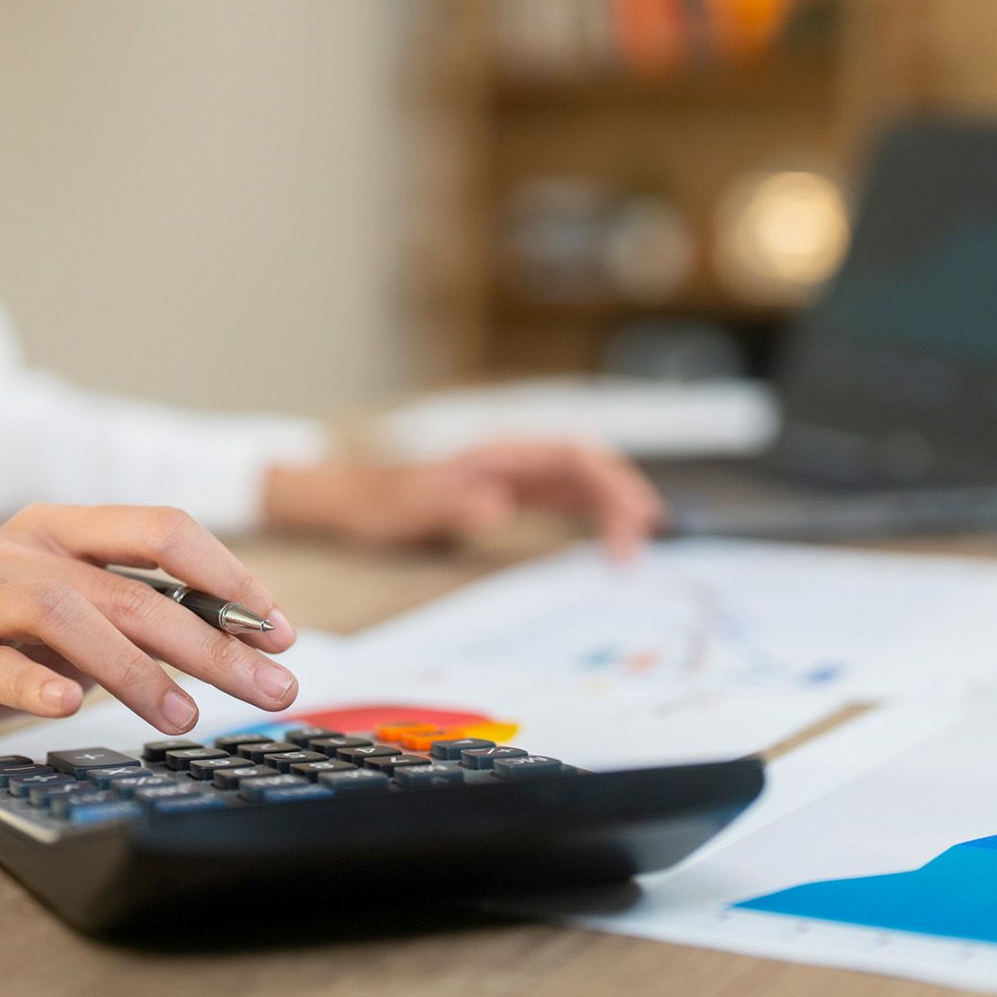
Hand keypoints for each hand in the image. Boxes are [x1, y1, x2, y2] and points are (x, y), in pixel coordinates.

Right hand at [0, 505, 297, 767]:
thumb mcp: (74, 624)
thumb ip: (139, 617)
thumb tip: (244, 637)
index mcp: (60, 529)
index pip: (160, 530)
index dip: (228, 576)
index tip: (279, 629)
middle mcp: (16, 549)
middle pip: (128, 587)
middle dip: (209, 641)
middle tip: (268, 686)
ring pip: (64, 615)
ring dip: (134, 669)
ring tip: (183, 716)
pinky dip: (37, 685)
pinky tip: (72, 708)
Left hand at [262, 441, 665, 560]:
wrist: (352, 498)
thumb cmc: (378, 503)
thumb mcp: (406, 510)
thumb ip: (450, 506)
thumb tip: (499, 507)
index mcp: (496, 453)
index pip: (572, 455)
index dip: (609, 485)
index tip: (626, 528)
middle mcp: (512, 456)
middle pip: (587, 464)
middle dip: (623, 496)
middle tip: (645, 543)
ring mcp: (515, 472)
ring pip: (583, 479)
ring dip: (615, 505)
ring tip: (643, 541)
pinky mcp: (513, 491)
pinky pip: (566, 497)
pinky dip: (595, 514)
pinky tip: (613, 538)